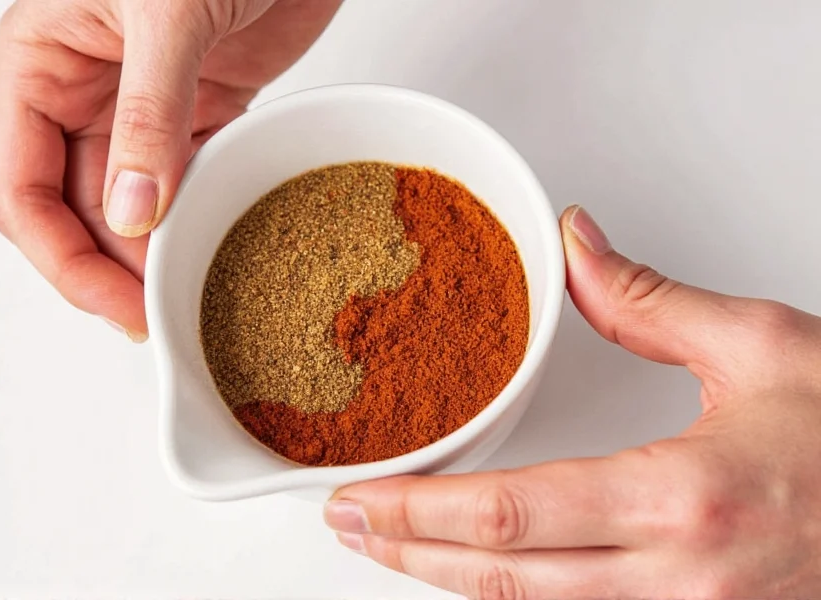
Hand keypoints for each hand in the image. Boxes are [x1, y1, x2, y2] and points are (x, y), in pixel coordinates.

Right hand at [0, 0, 340, 338]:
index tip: (118, 304)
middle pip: (78, 214)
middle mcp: (85, 93)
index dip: (64, 260)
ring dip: (156, 255)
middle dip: (112, 271)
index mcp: (41, 65)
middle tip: (161, 317)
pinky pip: (186, 183)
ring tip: (190, 297)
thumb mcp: (167, 12)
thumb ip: (148, 114)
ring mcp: (144, 108)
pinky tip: (215, 252)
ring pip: (132, 208)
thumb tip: (131, 211)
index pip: (24, 192)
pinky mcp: (202, 112)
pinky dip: (197, 220)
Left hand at [324, 206, 820, 598]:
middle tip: (346, 527)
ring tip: (390, 545)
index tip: (359, 499)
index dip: (418, 511)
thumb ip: (648, 299)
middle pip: (500, 580)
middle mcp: (679, 580)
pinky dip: (515, 594)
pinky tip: (481, 568)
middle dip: (408, 554)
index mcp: (682, 501)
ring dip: (449, 578)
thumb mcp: (761, 346)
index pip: (507, 515)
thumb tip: (577, 243)